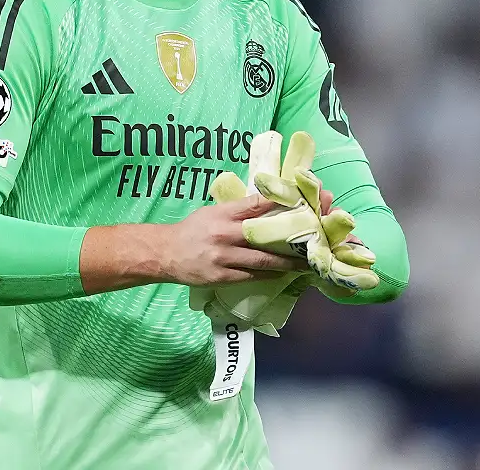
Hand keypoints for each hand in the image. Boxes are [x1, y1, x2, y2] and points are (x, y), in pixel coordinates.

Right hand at [157, 193, 312, 286]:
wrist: (166, 253)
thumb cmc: (192, 230)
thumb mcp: (213, 212)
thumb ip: (237, 210)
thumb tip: (266, 205)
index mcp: (223, 214)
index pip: (256, 204)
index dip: (280, 203)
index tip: (303, 203)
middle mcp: (225, 234)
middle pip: (264, 235)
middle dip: (290, 238)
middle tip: (314, 240)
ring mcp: (224, 257)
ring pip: (262, 260)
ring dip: (286, 262)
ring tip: (306, 263)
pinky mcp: (222, 277)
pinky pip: (252, 275)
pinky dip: (269, 274)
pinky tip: (283, 274)